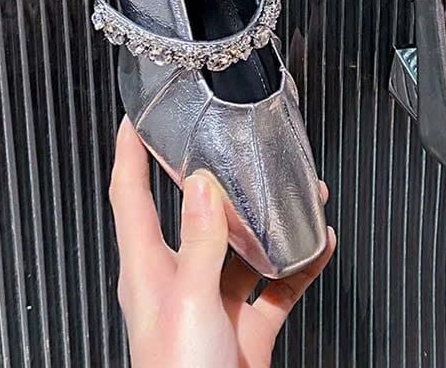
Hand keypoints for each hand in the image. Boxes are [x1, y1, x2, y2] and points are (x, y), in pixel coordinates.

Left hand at [109, 118, 336, 367]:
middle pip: (195, 213)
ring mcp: (211, 304)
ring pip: (241, 247)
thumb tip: (203, 185)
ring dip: (268, 221)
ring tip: (295, 194)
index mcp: (147, 268)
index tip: (138, 116)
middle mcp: (177, 279)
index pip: (129, 191)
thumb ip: (199, 243)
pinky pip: (275, 287)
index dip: (129, 150)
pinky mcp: (243, 328)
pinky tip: (317, 246)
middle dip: (218, 178)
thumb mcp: (187, 303)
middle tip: (238, 147)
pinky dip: (298, 265)